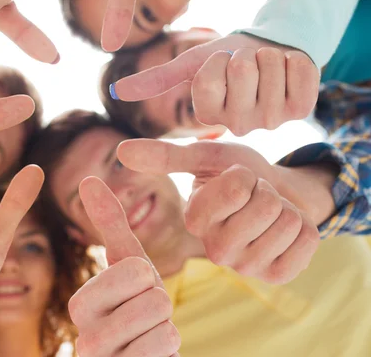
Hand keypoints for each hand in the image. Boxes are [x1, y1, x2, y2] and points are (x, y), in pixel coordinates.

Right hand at [68, 177, 180, 356]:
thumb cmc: (135, 306)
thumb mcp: (128, 264)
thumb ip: (109, 223)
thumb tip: (87, 178)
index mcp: (81, 303)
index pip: (136, 270)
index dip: (148, 277)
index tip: (135, 291)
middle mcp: (85, 337)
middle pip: (154, 298)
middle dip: (161, 304)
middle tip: (145, 317)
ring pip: (165, 327)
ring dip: (166, 329)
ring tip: (148, 337)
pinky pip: (168, 351)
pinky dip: (169, 350)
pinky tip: (151, 356)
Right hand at [112, 34, 319, 135]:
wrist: (270, 50)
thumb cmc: (229, 57)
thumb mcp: (192, 63)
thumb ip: (158, 79)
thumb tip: (119, 91)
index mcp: (210, 117)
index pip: (208, 83)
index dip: (216, 61)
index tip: (222, 63)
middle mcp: (239, 125)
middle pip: (240, 72)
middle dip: (244, 56)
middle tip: (247, 65)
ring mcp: (273, 119)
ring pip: (270, 69)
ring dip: (270, 55)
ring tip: (267, 66)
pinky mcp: (303, 108)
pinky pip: (300, 71)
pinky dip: (295, 59)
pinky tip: (289, 70)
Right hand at [118, 140, 320, 283]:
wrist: (277, 194)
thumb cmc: (238, 174)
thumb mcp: (206, 158)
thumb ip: (166, 156)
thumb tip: (120, 150)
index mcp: (194, 220)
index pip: (238, 187)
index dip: (245, 176)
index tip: (236, 182)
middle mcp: (214, 250)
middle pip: (267, 204)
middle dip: (268, 191)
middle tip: (255, 198)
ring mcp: (247, 267)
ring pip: (289, 221)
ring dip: (287, 208)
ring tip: (268, 214)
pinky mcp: (277, 276)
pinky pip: (308, 239)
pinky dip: (304, 227)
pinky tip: (284, 233)